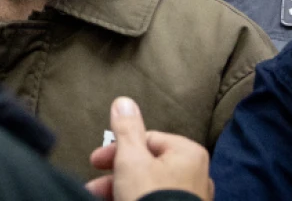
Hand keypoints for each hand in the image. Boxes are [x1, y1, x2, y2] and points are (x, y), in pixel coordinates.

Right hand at [85, 97, 213, 200]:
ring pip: (149, 188)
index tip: (95, 161)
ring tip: (98, 199)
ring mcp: (193, 200)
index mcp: (187, 153)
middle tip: (94, 186)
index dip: (116, 149)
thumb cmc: (149, 198)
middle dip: (115, 176)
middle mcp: (196, 174)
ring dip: (120, 191)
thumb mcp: (130, 159)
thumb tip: (124, 101)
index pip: (146, 140)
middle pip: (146, 166)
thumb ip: (126, 129)